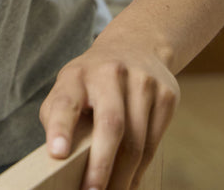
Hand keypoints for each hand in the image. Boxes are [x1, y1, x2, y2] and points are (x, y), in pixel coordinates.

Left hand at [38, 31, 178, 189]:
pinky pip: (154, 142)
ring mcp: (143, 82)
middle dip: (101, 165)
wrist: (135, 46)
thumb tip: (58, 157)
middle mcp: (110, 74)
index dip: (60, 128)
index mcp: (77, 74)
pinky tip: (130, 182)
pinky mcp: (167, 95)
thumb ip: (58, 117)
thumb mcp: (67, 87)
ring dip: (124, 175)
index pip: (66, 101)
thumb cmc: (91, 79)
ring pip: (137, 140)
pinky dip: (141, 168)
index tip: (57, 153)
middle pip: (111, 125)